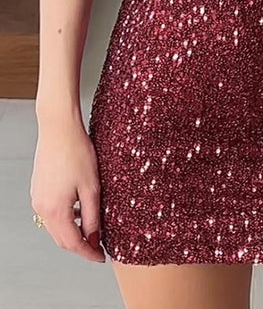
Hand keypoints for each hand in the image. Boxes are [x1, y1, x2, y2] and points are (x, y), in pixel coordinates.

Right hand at [30, 121, 104, 261]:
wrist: (58, 128)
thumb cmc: (76, 152)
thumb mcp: (91, 187)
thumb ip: (92, 217)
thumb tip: (94, 239)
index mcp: (55, 210)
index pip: (72, 243)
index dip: (88, 253)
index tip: (101, 257)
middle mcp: (42, 208)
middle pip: (61, 238)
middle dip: (80, 245)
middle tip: (98, 246)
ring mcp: (37, 198)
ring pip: (55, 226)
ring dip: (72, 231)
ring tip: (92, 228)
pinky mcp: (38, 189)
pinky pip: (51, 212)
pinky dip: (65, 218)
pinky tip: (78, 210)